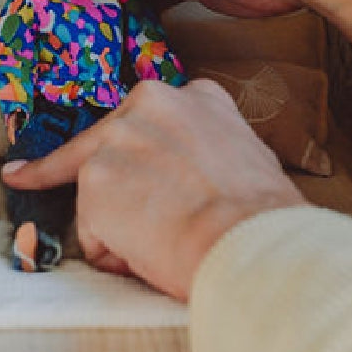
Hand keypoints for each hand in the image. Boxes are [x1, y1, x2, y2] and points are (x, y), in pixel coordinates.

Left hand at [1, 80, 304, 300]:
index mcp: (195, 96)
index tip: (153, 176)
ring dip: (121, 224)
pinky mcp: (93, 178)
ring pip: (100, 192)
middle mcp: (149, 102)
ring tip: (163, 244)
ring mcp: (116, 138)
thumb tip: (201, 175)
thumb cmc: (259, 215)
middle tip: (149, 217)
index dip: (149, 155)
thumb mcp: (250, 155)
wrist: (244, 238)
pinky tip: (148, 255)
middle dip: (116, 181)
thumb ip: (211, 149)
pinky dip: (113, 252)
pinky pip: (92, 231)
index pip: (152, 119)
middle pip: (108, 144)